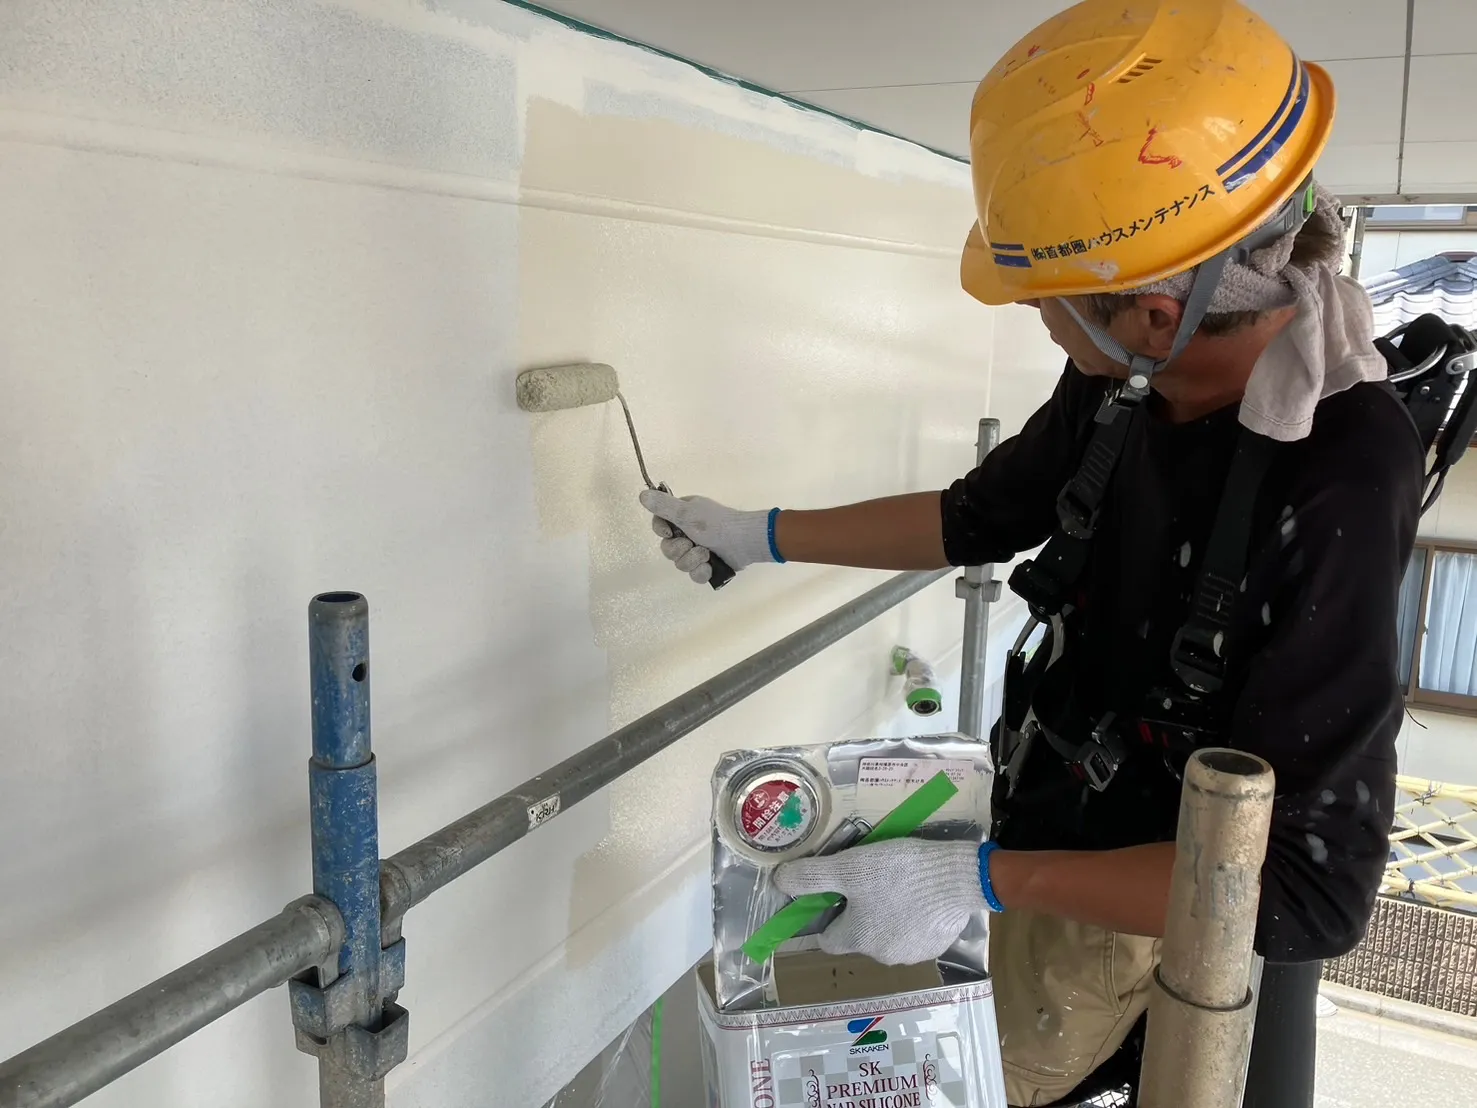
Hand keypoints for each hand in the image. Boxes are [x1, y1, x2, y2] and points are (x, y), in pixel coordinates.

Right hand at [638, 489, 775, 584]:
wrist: (745, 542)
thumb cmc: (716, 524)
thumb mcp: (687, 513)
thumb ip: (663, 507)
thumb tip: (641, 494)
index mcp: (683, 516)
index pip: (660, 525)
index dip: (661, 531)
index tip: (669, 532)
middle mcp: (688, 532)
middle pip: (668, 548)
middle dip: (680, 549)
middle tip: (693, 543)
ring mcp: (698, 551)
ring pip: (680, 564)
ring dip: (693, 560)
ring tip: (707, 554)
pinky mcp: (708, 566)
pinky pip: (694, 575)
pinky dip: (702, 572)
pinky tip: (710, 567)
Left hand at [774, 839, 987, 965]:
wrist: (957, 879)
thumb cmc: (897, 873)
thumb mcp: (849, 867)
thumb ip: (813, 876)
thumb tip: (779, 882)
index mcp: (856, 938)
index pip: (829, 938)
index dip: (828, 916)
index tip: (837, 895)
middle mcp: (881, 955)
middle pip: (859, 936)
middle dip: (861, 913)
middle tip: (871, 881)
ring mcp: (911, 955)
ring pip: (888, 935)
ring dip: (888, 916)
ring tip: (899, 885)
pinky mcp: (936, 946)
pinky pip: (915, 934)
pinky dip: (914, 919)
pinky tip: (921, 896)